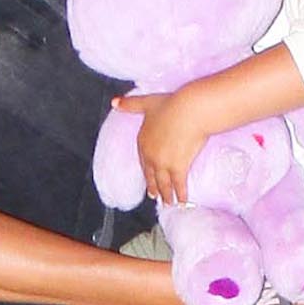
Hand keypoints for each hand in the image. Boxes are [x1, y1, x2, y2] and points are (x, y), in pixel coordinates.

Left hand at [115, 87, 209, 208]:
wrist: (189, 111)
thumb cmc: (172, 104)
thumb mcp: (147, 102)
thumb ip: (130, 104)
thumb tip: (114, 102)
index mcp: (143, 141)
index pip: (143, 160)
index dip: (146, 170)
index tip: (149, 177)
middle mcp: (150, 155)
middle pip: (151, 175)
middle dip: (153, 187)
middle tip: (154, 195)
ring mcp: (163, 163)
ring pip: (163, 183)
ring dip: (166, 195)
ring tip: (169, 203)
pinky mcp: (178, 167)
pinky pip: (179, 185)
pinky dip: (181, 194)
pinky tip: (183, 202)